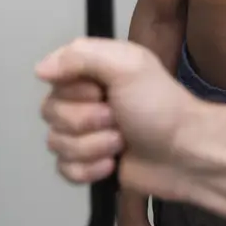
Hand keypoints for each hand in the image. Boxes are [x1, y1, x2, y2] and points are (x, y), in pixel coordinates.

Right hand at [37, 38, 197, 195]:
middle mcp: (85, 100)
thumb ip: (80, 55)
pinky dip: (89, 170)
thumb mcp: (127, 65)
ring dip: (93, 146)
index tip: (103, 93)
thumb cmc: (162, 107)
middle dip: (86, 122)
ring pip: (56, 144)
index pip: (53, 80)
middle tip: (118, 119)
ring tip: (121, 142)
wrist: (185, 154)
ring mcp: (86, 134)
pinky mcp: (89, 164)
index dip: (75, 93)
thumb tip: (40, 68)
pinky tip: (112, 165)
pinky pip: (64, 170)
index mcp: (92, 72)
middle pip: (51, 114)